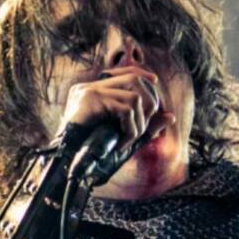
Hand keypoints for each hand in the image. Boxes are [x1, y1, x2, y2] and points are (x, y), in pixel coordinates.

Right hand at [59, 66, 174, 148]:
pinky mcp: (90, 100)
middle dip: (148, 105)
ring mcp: (88, 91)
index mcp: (93, 92)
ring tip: (128, 141)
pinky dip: (130, 129)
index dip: (142, 74)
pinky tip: (121, 144)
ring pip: (134, 97)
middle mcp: (89, 87)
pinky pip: (126, 109)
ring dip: (139, 123)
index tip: (155, 83)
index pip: (124, 72)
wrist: (68, 166)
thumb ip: (145, 127)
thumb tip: (170, 117)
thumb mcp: (123, 137)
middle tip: (140, 132)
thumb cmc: (90, 154)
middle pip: (133, 79)